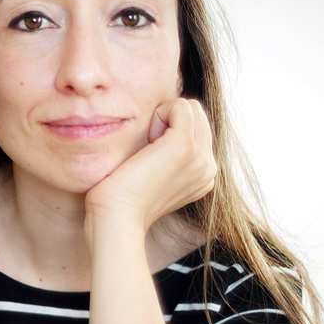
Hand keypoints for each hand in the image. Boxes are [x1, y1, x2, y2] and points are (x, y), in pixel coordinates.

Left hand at [84, 98, 217, 229]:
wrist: (116, 218)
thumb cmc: (120, 198)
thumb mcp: (151, 175)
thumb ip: (165, 155)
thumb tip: (158, 133)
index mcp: (203, 175)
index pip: (197, 128)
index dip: (167, 130)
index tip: (148, 158)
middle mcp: (208, 167)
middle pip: (196, 114)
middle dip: (168, 121)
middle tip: (146, 152)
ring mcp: (201, 157)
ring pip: (190, 107)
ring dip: (163, 118)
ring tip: (147, 149)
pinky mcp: (185, 146)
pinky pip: (180, 105)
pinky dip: (158, 114)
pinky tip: (146, 142)